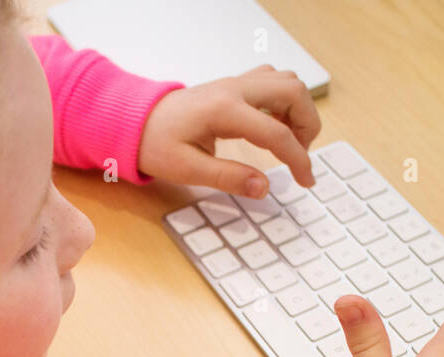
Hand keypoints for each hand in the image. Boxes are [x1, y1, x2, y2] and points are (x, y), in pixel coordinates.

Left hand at [138, 65, 320, 197]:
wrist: (135, 121)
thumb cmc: (155, 144)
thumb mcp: (187, 170)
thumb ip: (227, 178)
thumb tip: (263, 187)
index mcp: (223, 110)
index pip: (276, 132)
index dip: (298, 159)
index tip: (306, 180)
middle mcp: (234, 89)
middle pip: (294, 91)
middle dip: (308, 125)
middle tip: (301, 155)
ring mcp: (236, 83)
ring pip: (287, 81)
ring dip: (299, 110)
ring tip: (290, 143)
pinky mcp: (235, 85)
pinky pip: (273, 82)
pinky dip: (286, 102)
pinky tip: (276, 126)